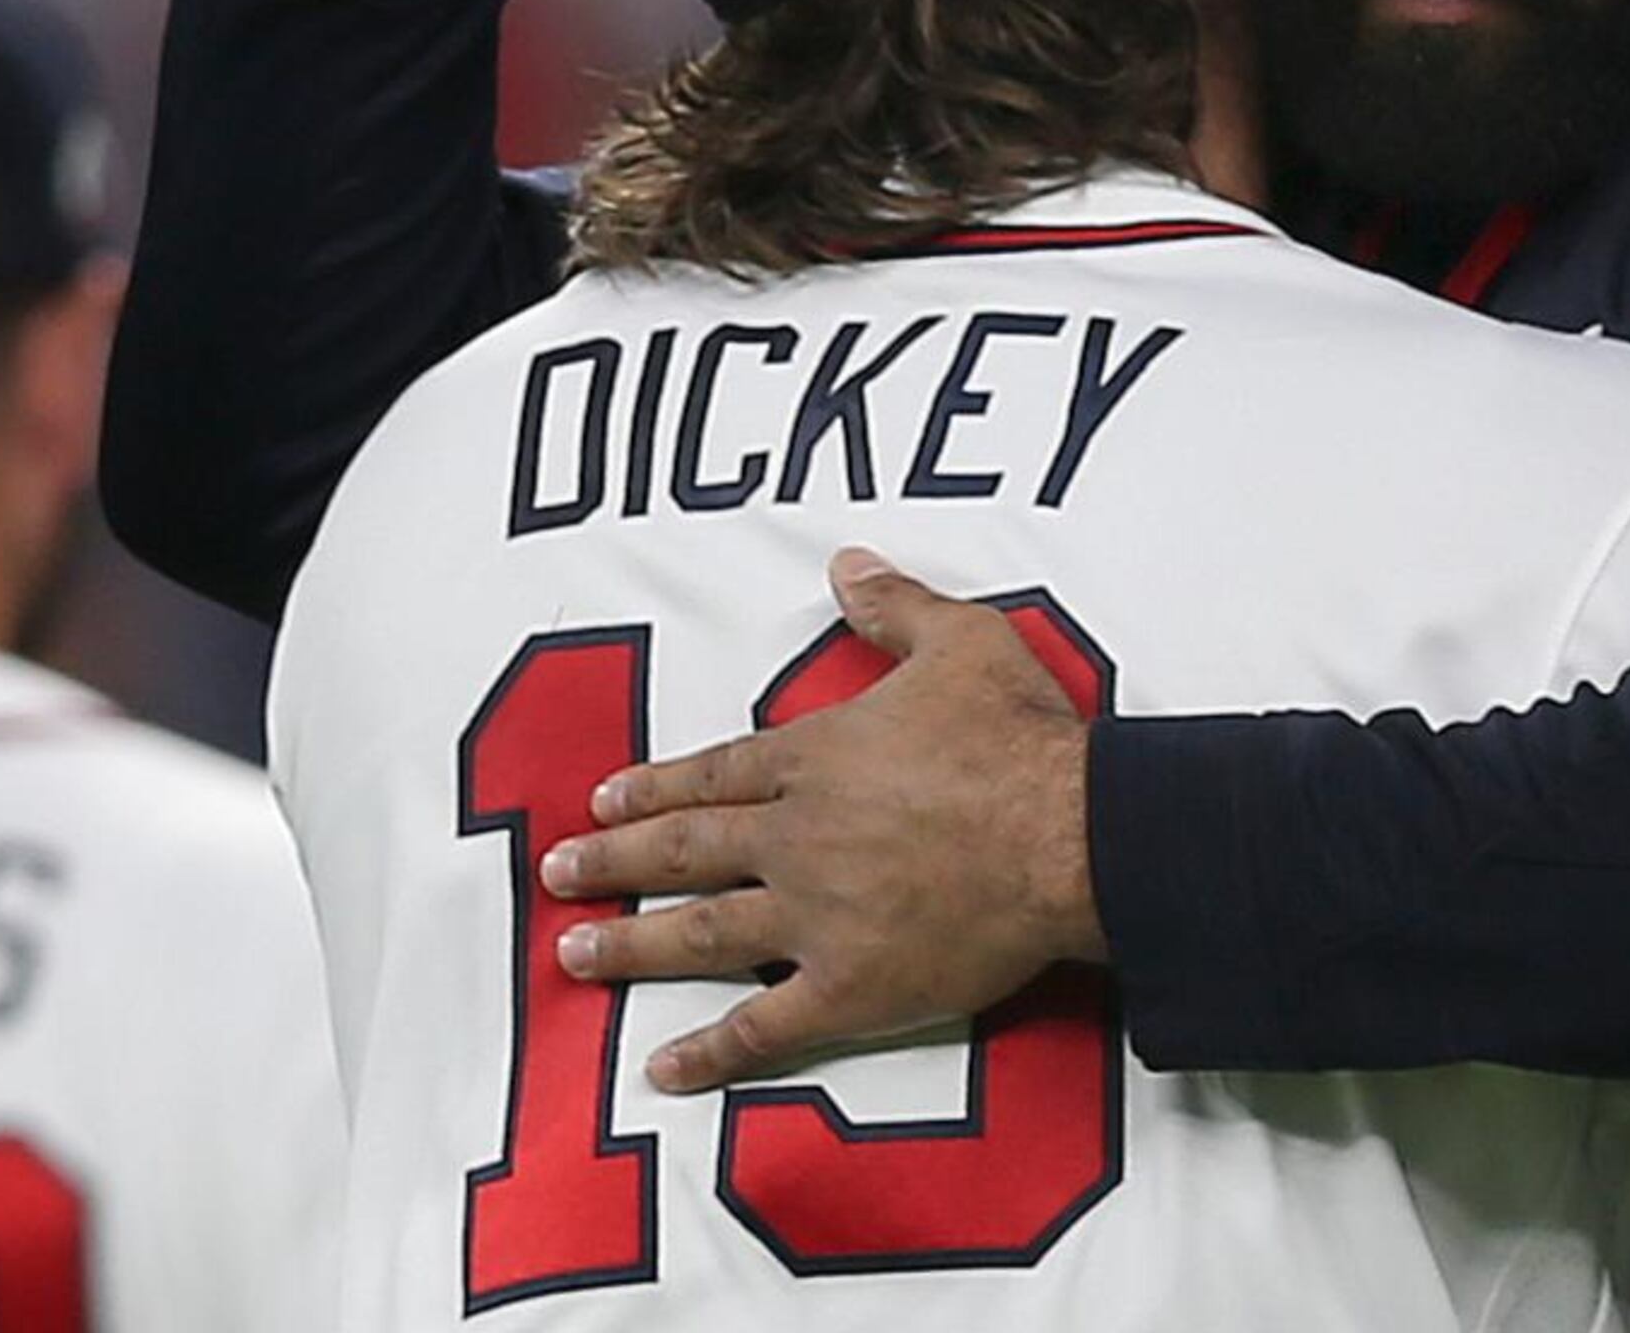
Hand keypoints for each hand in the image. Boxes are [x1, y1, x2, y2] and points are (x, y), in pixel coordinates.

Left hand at [539, 547, 1102, 1093]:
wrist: (1072, 834)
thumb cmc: (1021, 738)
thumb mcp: (960, 641)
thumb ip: (893, 606)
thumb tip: (846, 562)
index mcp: (816, 760)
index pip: (714, 774)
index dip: (654, 788)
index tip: (603, 800)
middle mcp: (797, 837)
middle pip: (686, 849)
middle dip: (614, 860)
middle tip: (558, 874)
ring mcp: (815, 917)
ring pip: (700, 932)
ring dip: (632, 944)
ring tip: (575, 953)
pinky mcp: (852, 987)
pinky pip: (764, 1026)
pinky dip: (710, 1051)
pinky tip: (663, 1067)